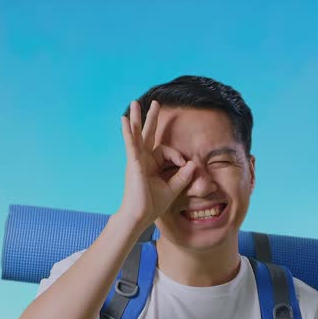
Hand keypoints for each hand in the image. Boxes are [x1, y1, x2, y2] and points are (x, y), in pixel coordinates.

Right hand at [118, 99, 196, 225]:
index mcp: (151, 164)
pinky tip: (124, 120)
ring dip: (136, 118)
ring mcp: (136, 160)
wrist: (140, 215)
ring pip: (137, 135)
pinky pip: (130, 144)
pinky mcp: (133, 163)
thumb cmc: (152, 205)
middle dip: (151, 118)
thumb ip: (183, 176)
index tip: (183, 165)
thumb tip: (193, 164)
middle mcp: (142, 159)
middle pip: (147, 134)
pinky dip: (127, 132)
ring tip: (135, 103)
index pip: (166, 150)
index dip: (177, 156)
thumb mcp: (173, 189)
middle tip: (156, 103)